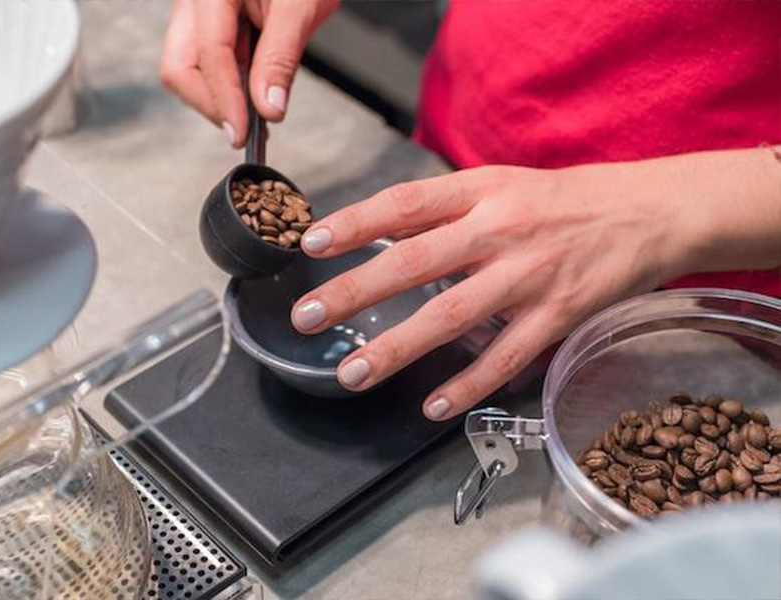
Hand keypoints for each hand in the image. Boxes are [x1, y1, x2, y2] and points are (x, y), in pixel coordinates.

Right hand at [160, 0, 337, 146]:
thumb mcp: (300, 7)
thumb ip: (280, 59)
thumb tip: (267, 108)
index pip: (208, 54)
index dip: (224, 100)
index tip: (241, 135)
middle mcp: (194, 0)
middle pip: (179, 66)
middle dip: (211, 103)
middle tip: (244, 129)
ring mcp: (198, 12)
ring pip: (189, 68)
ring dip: (222, 96)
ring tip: (257, 113)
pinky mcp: (211, 23)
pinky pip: (208, 62)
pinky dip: (229, 84)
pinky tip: (253, 97)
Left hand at [290, 161, 698, 420]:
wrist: (646, 214)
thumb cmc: (561, 202)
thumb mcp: (498, 185)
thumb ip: (441, 210)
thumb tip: (377, 230)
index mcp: (481, 191)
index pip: (405, 202)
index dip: (355, 223)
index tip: (310, 243)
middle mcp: (500, 229)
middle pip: (416, 261)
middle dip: (355, 290)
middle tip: (307, 316)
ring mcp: (530, 275)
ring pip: (452, 315)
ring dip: (397, 347)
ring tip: (353, 372)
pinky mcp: (558, 314)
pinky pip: (505, 356)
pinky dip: (467, 383)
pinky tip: (432, 404)